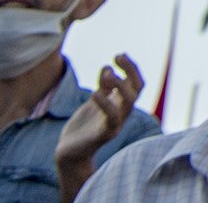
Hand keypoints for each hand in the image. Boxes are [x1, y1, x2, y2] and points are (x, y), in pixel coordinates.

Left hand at [55, 55, 143, 187]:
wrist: (70, 152)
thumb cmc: (84, 126)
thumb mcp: (94, 102)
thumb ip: (103, 87)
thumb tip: (107, 67)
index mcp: (121, 104)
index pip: (136, 83)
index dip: (131, 68)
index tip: (119, 55)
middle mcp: (123, 113)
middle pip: (136, 89)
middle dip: (130, 70)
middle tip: (117, 56)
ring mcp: (115, 124)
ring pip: (129, 102)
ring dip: (121, 85)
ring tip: (107, 72)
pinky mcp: (104, 135)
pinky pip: (111, 118)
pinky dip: (106, 104)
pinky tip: (95, 94)